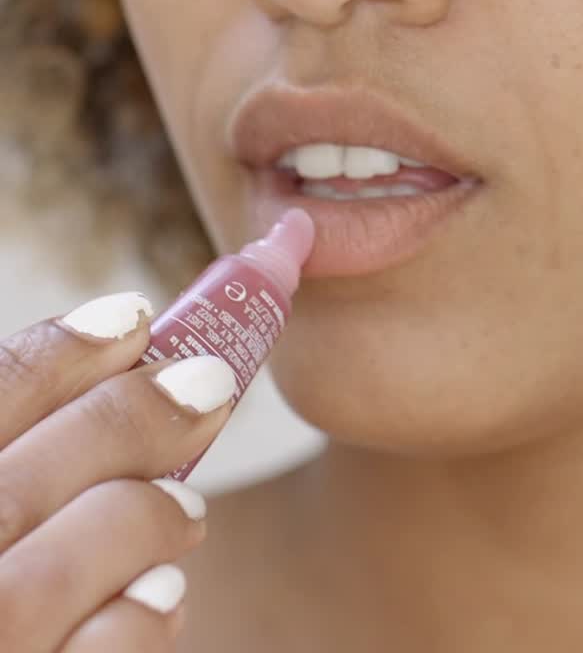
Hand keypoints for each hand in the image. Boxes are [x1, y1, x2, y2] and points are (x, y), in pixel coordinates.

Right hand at [0, 291, 237, 650]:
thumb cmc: (15, 566)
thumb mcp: (6, 492)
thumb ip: (26, 452)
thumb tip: (121, 353)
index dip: (50, 360)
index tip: (127, 316)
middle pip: (6, 496)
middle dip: (121, 422)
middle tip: (206, 382)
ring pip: (38, 589)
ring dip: (136, 525)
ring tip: (186, 512)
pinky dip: (135, 621)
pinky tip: (163, 594)